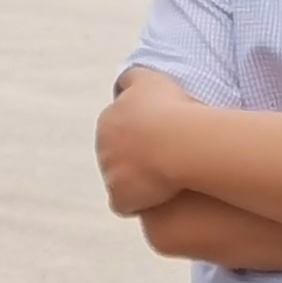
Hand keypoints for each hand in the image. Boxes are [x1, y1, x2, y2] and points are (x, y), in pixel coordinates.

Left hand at [96, 69, 196, 215]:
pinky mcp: (120, 196)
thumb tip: (123, 84)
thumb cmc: (170, 109)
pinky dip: (140, 203)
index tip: (162, 140)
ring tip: (168, 183)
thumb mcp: (150, 80)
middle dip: (137, 161)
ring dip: (139, 184)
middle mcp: (103, 146)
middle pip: (119, 158)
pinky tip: (160, 200)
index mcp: (108, 120)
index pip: (120, 132)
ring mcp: (109, 174)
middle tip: (167, 163)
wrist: (179, 143)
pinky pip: (128, 204)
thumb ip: (133, 78)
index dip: (141, 138)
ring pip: (123, 182)